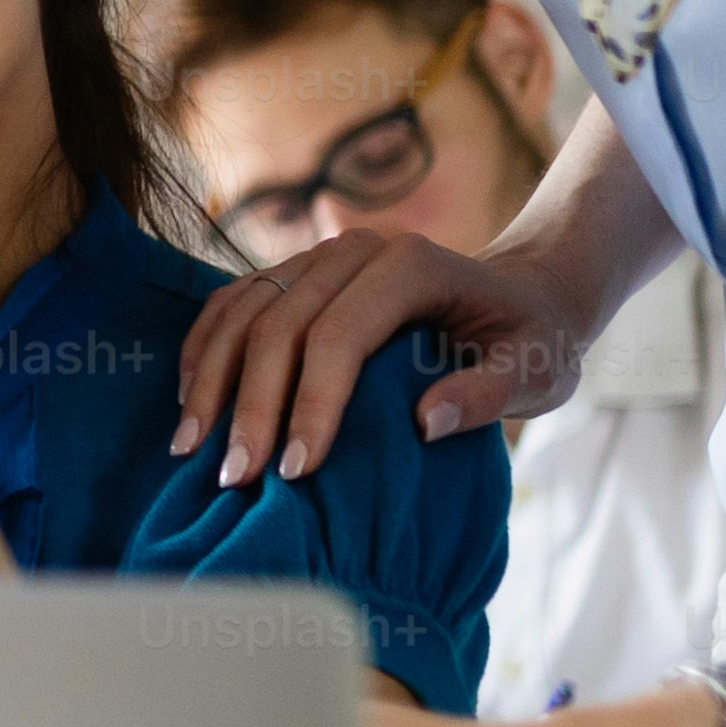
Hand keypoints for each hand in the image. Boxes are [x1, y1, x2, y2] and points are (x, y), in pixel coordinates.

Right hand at [175, 227, 584, 492]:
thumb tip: (424, 424)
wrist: (518, 294)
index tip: (297, 470)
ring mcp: (318, 257)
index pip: (339, 334)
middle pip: (279, 324)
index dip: (310, 402)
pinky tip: (192, 402)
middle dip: (249, 404)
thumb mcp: (536, 371)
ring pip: (243, 312)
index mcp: (411, 265)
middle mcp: (354, 250)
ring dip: (210, 379)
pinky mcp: (295, 273)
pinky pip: (232, 304)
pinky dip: (204, 350)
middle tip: (232, 475)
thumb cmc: (529, 341)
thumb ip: (487, 394)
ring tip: (189, 448)